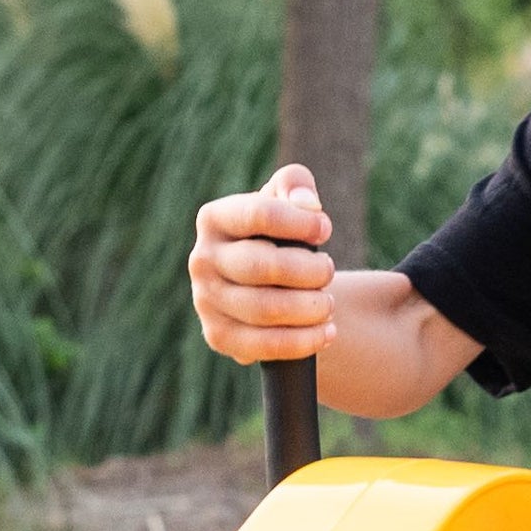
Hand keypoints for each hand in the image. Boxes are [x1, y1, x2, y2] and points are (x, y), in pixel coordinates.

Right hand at [188, 165, 335, 362]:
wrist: (265, 283)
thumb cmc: (279, 234)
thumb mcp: (286, 200)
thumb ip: (296, 185)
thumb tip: (307, 204)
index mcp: (214, 218)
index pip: (259, 215)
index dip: (301, 223)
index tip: (325, 230)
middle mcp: (202, 259)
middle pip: (263, 266)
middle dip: (309, 271)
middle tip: (328, 271)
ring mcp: (206, 300)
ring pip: (264, 309)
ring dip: (310, 308)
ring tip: (328, 303)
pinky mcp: (219, 336)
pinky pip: (263, 345)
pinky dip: (303, 341)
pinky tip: (326, 332)